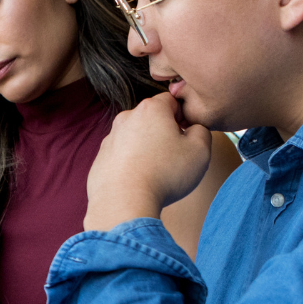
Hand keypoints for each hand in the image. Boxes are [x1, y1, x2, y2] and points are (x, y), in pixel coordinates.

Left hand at [85, 91, 211, 230]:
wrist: (123, 203)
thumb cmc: (165, 175)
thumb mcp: (200, 150)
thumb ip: (202, 130)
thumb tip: (193, 129)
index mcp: (150, 109)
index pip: (172, 101)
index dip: (183, 117)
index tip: (187, 137)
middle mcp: (126, 119)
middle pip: (152, 120)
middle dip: (164, 134)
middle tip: (174, 157)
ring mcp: (110, 139)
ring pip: (136, 139)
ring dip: (147, 150)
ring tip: (156, 173)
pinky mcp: (100, 159)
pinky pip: (122, 158)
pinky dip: (131, 165)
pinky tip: (140, 182)